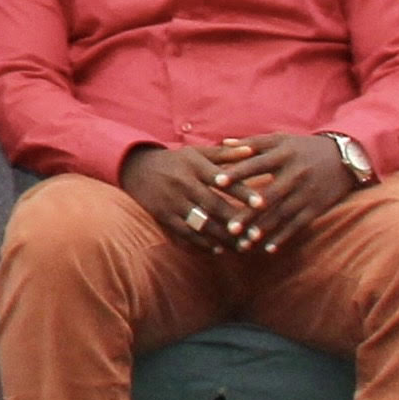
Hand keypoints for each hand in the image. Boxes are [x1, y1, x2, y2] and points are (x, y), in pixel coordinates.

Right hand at [119, 141, 250, 255]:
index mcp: (195, 165)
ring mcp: (172, 201)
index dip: (243, 192)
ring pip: (201, 223)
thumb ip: (225, 153)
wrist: (135, 168)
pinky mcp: (163, 216)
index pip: (223, 180)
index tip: (262, 204)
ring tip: (242, 247)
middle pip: (214, 205)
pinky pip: (185, 233)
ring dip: (223, 238)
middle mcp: (183, 183)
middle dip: (237, 222)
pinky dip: (202, 243)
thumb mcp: (197, 153)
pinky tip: (218, 249)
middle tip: (256, 235)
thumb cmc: (175, 160)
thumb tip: (253, 150)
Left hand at [209, 133, 361, 253]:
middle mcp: (296, 174)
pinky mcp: (316, 207)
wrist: (345, 158)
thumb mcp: (281, 139)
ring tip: (244, 243)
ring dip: (264, 230)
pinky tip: (268, 248)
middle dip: (250, 212)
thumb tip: (222, 143)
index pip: (256, 164)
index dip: (237, 172)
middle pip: (269, 195)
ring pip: (283, 214)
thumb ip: (252, 143)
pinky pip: (298, 224)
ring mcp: (307, 193)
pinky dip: (284, 237)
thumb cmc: (304, 147)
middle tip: (230, 227)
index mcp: (284, 155)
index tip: (217, 182)